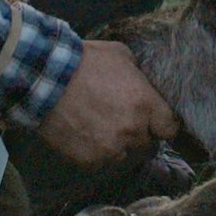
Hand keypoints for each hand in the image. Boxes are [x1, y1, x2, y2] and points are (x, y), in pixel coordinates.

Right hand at [36, 40, 180, 169]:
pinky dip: (93, 150)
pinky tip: (81, 131)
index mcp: (145, 105)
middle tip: (116, 114)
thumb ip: (139, 75)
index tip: (154, 120)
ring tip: (95, 123)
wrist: (46, 79)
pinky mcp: (89, 160)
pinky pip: (99, 160)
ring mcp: (111, 149)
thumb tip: (145, 85)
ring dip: (114, 142)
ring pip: (122, 152)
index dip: (162, 123)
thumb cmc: (85, 62)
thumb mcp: (121, 55)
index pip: (169, 128)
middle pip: (145, 140)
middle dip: (135, 129)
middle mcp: (132, 131)